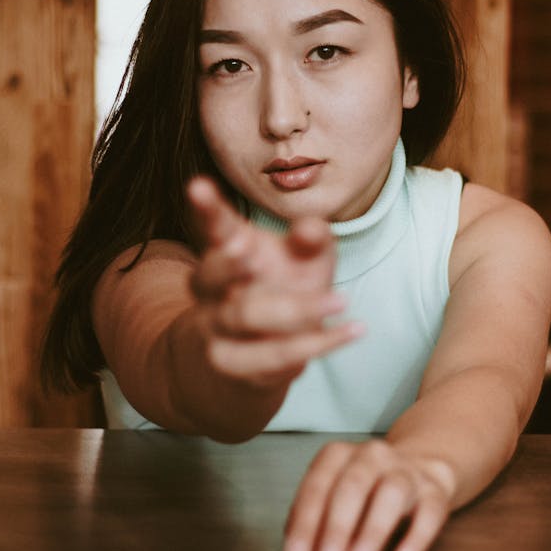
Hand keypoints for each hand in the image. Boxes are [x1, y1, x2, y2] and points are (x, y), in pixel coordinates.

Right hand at [187, 176, 363, 389]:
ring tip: (340, 300)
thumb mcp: (306, 258)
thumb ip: (311, 238)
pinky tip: (352, 330)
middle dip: (227, 265)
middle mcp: (211, 290)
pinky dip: (317, 343)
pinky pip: (274, 355)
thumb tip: (310, 228)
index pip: (213, 226)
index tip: (198, 185)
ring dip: (296, 309)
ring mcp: (216, 329)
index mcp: (227, 250)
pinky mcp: (235, 364)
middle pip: (209, 276)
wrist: (262, 356)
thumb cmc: (287, 287)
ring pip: (245, 318)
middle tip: (252, 255)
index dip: (205, 207)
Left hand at [283, 439, 456, 550]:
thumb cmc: (364, 490)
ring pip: (391, 494)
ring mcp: (406, 470)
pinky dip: (417, 536)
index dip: (305, 522)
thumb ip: (314, 517)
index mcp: (339, 455)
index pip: (318, 483)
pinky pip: (431, 511)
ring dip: (372, 531)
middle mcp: (372, 455)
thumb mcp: (333, 494)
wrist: (419, 467)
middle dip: (336, 527)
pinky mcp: (435, 490)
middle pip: (353, 486)